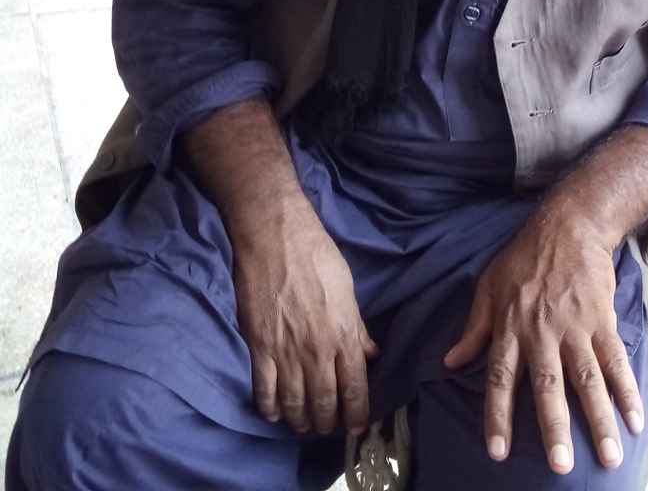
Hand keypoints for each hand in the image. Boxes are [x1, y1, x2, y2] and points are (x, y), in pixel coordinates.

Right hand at [231, 189, 377, 436]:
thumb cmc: (317, 255)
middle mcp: (317, 350)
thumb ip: (358, 326)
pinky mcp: (259, 346)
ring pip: (295, 403)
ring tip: (304, 425)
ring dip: (301, 420)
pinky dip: (270, 408)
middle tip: (328, 428)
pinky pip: (264, 390)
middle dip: (328, 422)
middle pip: (324, 402)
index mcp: (343, 333)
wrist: (275, 237)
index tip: (357, 426)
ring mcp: (286, 351)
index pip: (354, 387)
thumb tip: (371, 354)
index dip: (357, 413)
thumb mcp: (347, 288)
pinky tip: (276, 413)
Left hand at [443, 212, 643, 475]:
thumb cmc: (523, 258)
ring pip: (587, 381)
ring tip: (609, 457)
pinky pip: (616, 361)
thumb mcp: (488, 288)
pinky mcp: (602, 320)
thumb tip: (450, 362)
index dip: (497, 416)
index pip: (499, 378)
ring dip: (599, 420)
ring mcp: (575, 328)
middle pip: (548, 386)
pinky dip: (627, 391)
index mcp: (509, 328)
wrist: (567, 226)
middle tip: (561, 466)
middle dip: (554, 428)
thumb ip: (473, 329)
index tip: (497, 453)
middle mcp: (541, 332)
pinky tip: (636, 420)